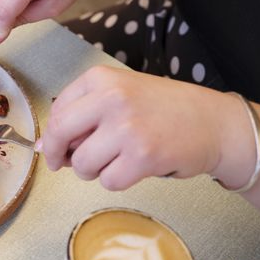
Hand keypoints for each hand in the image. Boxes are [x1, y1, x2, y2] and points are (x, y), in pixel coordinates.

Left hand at [39, 66, 234, 189]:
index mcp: (100, 78)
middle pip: (60, 134)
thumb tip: (44, 147)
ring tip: (117, 159)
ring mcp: (127, 127)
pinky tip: (135, 167)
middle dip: (59, 155)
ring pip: (83, 163)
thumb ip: (82, 115)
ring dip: (93, 170)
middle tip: (69, 163)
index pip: (57, 111)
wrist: (215, 122)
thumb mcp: (119, 96)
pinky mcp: (143, 156)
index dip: (54, 135)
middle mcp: (111, 98)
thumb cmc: (163, 110)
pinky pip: (108, 181)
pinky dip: (117, 180)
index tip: (58, 146)